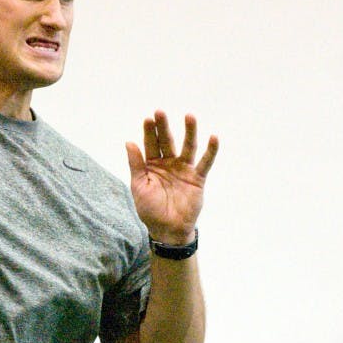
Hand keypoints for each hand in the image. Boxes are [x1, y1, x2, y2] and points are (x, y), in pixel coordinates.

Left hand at [126, 111, 217, 244]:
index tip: (148, 119)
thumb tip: (129, 142)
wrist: (167, 230)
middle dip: (164, 127)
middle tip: (160, 112)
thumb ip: (136, 164)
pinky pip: (205, 162)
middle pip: (167, 141)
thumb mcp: (139, 186)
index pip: (150, 144)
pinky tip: (213, 138)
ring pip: (188, 146)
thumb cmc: (150, 209)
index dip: (149, 132)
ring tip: (189, 116)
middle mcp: (169, 163)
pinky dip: (210, 151)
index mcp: (152, 165)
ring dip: (189, 131)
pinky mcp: (197, 178)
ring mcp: (184, 169)